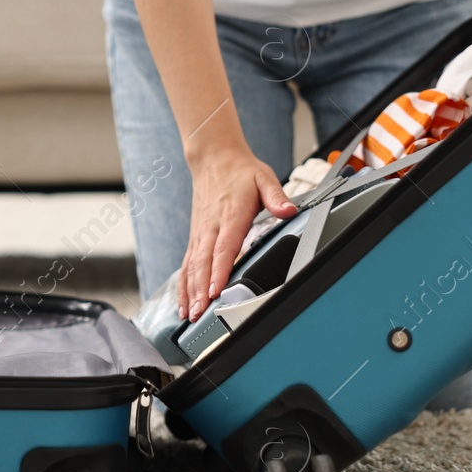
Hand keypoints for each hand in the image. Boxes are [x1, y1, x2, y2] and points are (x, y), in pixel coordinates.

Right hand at [179, 144, 296, 320]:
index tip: (215, 290)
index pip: (223, 247)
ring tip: (189, 313)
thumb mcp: (264, 177)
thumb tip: (288, 209)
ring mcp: (200, 234)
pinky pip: (186, 265)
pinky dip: (183, 285)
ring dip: (189, 292)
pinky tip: (183, 303)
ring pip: (191, 267)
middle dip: (200, 289)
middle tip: (200, 311)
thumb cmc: (240, 171)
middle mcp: (211, 227)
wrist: (213, 158)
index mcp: (230, 215)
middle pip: (203, 263)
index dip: (219, 270)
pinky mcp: (194, 238)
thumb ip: (276, 196)